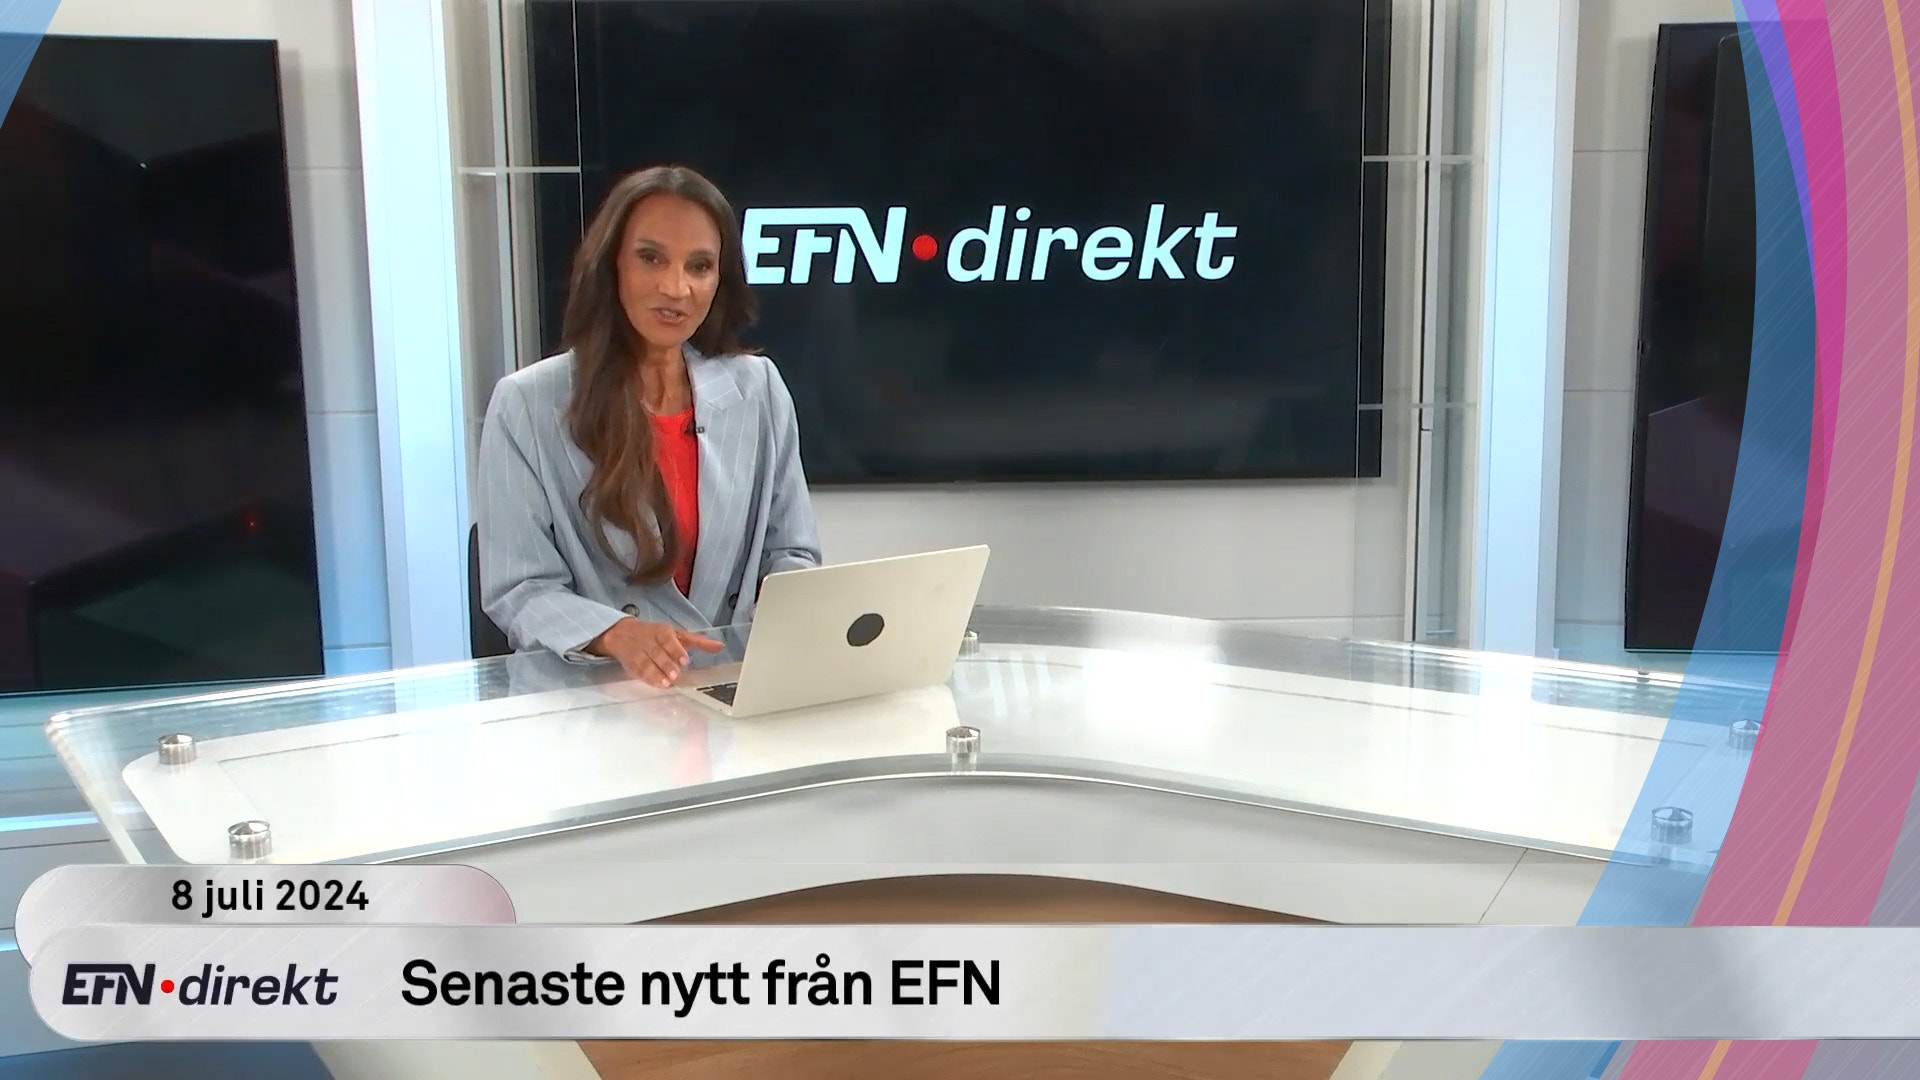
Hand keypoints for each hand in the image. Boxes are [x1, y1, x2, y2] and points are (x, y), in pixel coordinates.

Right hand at [589, 618, 722, 687]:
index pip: (668, 640)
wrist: (622, 633)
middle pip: (657, 653)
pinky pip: (638, 671)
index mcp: (662, 632)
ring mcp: (638, 653)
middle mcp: (649, 642)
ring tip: (666, 682)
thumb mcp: (677, 635)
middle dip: (666, 664)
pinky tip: (656, 684)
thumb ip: (698, 642)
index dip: (676, 650)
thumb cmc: (655, 635)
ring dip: (656, 673)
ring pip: (647, 663)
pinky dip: (647, 678)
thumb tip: (720, 646)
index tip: (685, 660)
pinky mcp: (631, 664)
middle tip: (675, 674)